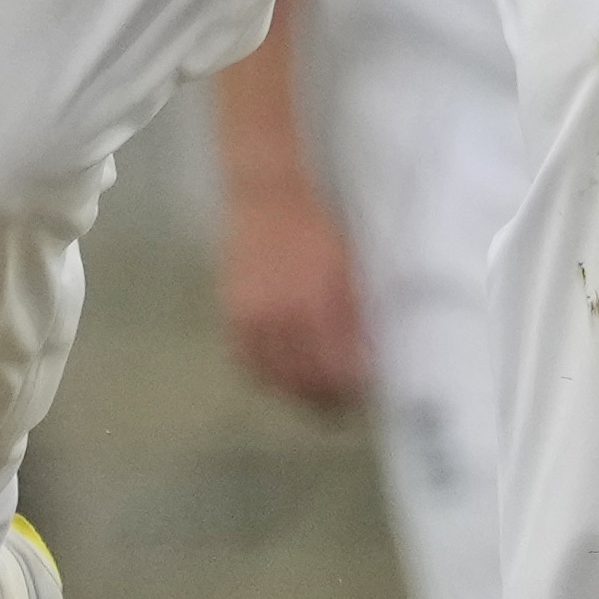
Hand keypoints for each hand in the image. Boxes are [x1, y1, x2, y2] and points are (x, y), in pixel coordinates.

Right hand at [218, 167, 371, 409]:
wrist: (266, 197)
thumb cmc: (314, 227)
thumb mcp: (347, 268)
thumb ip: (355, 315)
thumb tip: (365, 358)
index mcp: (316, 303)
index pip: (336, 367)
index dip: (353, 386)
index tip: (365, 389)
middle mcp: (281, 317)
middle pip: (306, 381)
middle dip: (328, 397)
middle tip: (344, 401)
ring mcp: (253, 318)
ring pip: (276, 378)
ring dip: (297, 392)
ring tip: (315, 393)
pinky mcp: (233, 314)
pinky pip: (248, 362)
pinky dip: (267, 376)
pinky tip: (281, 377)